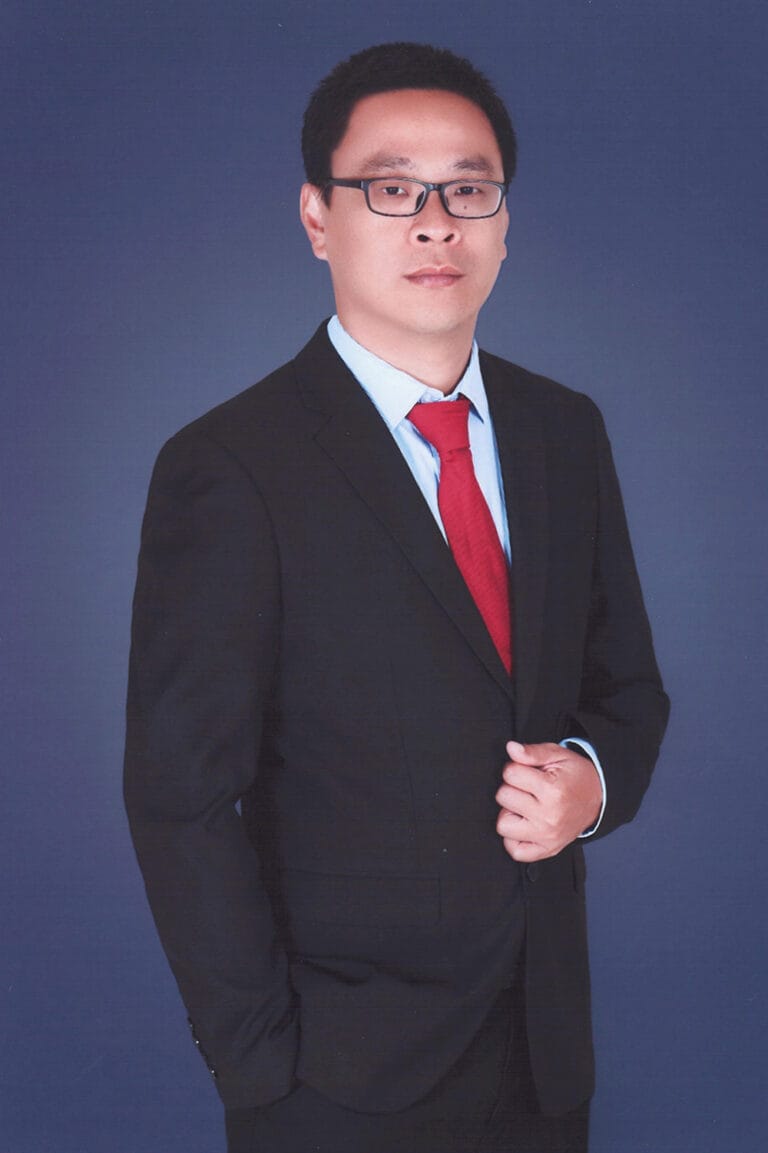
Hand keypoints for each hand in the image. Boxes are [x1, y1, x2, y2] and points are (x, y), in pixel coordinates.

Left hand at [495, 741, 601, 861]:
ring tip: (525, 805)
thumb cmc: (576, 776)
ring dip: (510, 813)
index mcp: (552, 790)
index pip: (510, 774)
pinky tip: (523, 824)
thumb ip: (532, 752)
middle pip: (503, 797)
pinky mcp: (547, 849)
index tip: (526, 771)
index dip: (515, 768)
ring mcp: (547, 836)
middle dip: (512, 788)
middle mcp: (549, 816)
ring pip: (503, 825)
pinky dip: (513, 839)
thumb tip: (511, 748)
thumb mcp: (558, 755)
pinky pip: (516, 851)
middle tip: (528, 788)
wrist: (600, 798)